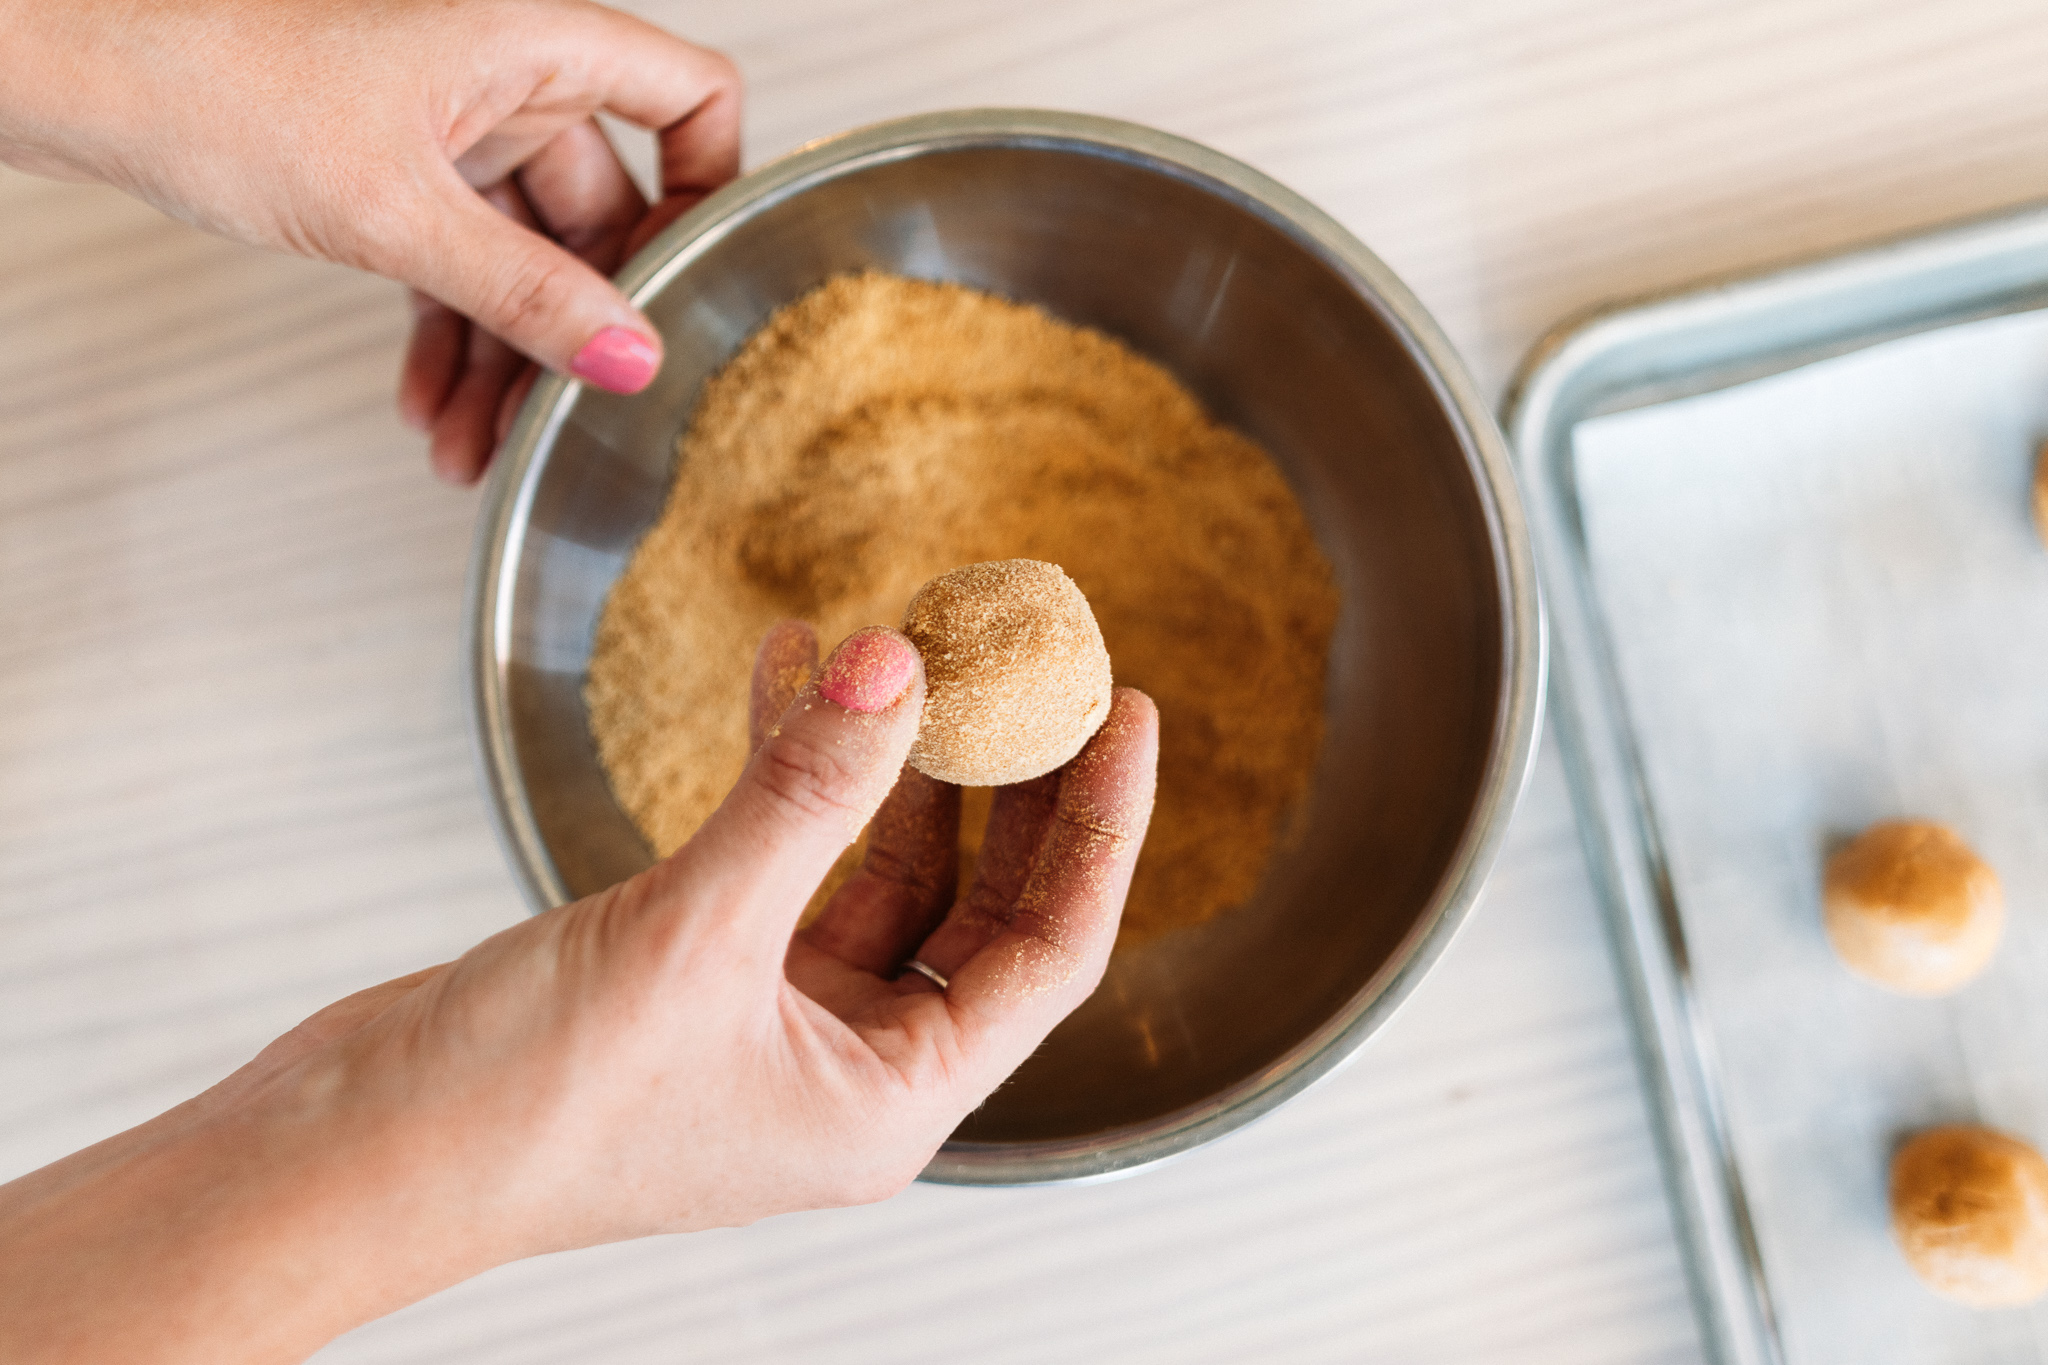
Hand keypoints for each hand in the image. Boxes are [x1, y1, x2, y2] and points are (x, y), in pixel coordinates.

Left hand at [0, 0, 740, 483]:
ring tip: (473, 448)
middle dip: (576, 328)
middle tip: (568, 416)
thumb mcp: (394, 212)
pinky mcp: (391, 171)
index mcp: (529, 42)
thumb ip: (524, 292)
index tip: (700, 282)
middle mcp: (501, 78)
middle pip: (600, 212)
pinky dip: (447, 339)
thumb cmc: (212, 81)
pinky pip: (455, 268)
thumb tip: (630, 358)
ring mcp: (447, 127)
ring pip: (521, 258)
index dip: (712, 185)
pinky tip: (428, 408)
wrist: (74, 72)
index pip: (688, 96)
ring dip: (503, 360)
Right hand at [0, 624, 1157, 1362]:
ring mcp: (776, 1021)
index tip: (1128, 710)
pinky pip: (781, 855)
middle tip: (1042, 666)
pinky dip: (790, 768)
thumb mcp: (693, 933)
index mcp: (891, 1101)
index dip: (1100, 827)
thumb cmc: (525, 1104)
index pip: (1051, 952)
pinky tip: (791, 670)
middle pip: (978, 905)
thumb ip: (807, 793)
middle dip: (1010, 783)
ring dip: (891, 757)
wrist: (355, 1151)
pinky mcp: (701, 974)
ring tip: (909, 642)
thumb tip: (901, 667)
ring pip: (877, 867)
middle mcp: (851, 1068)